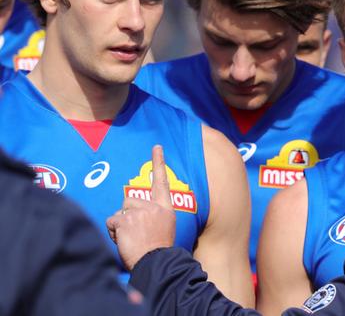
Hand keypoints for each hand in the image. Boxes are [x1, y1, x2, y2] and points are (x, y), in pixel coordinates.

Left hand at [106, 145, 175, 270]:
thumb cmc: (157, 250)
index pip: (162, 182)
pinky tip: (124, 240)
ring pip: (120, 211)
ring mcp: (140, 212)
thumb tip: (133, 211)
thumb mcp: (163, 227)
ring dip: (120, 224)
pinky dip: (114, 232)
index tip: (157, 147)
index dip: (159, 162)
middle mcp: (153, 206)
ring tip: (131, 239)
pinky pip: (112, 221)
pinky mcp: (126, 219)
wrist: (157, 263)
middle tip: (136, 233)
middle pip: (130, 200)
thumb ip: (153, 215)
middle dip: (127, 215)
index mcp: (165, 208)